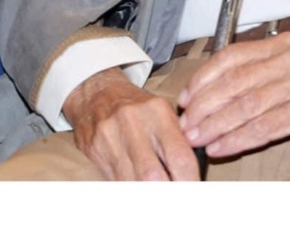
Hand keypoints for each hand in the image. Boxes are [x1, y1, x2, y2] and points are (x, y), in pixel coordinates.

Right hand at [61, 67, 199, 180]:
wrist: (98, 92)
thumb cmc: (138, 107)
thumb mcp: (163, 114)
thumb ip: (179, 142)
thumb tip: (194, 178)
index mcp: (157, 112)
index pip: (180, 158)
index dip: (190, 183)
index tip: (194, 191)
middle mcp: (132, 123)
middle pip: (152, 177)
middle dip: (167, 193)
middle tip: (177, 197)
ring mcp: (110, 138)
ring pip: (132, 183)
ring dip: (148, 193)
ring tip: (158, 191)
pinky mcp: (95, 151)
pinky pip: (116, 181)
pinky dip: (131, 188)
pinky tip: (139, 185)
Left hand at [176, 32, 289, 158]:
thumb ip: (260, 76)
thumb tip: (211, 93)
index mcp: (283, 45)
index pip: (231, 57)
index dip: (203, 79)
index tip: (184, 99)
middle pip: (235, 81)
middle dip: (204, 106)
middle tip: (184, 124)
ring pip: (248, 104)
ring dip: (216, 125)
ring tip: (196, 138)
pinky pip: (267, 125)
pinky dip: (240, 138)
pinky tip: (223, 147)